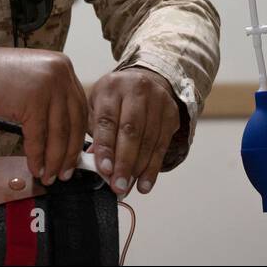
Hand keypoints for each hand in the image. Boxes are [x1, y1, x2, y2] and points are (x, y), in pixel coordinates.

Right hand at [0, 44, 88, 184]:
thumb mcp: (32, 80)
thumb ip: (51, 98)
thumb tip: (62, 134)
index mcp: (63, 66)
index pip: (79, 107)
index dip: (78, 135)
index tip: (75, 155)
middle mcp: (61, 73)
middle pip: (74, 121)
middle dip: (69, 152)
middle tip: (65, 172)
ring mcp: (48, 85)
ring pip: (58, 132)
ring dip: (54, 160)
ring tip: (49, 176)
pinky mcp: (33, 100)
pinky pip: (38, 137)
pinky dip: (37, 157)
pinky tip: (34, 168)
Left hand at [88, 68, 182, 196]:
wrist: (144, 79)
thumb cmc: (114, 99)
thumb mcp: (97, 106)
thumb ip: (95, 132)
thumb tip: (96, 164)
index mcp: (112, 87)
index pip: (108, 120)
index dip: (106, 147)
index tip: (104, 170)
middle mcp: (137, 90)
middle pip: (131, 130)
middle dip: (124, 162)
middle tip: (117, 185)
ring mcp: (158, 100)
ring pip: (149, 139)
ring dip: (138, 168)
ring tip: (128, 188)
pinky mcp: (171, 113)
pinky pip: (162, 145)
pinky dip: (152, 168)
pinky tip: (144, 184)